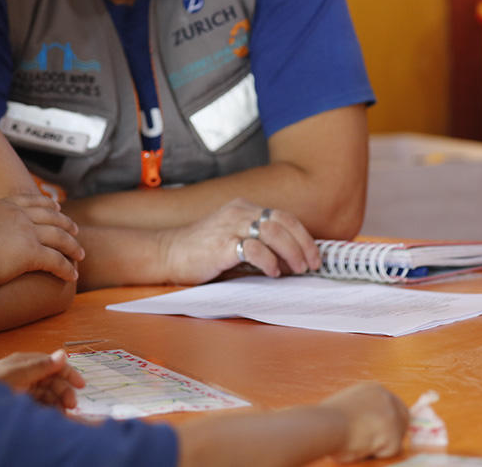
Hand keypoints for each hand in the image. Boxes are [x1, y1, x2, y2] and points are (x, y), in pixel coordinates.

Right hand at [0, 196, 82, 286]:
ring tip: (80, 254)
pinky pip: (56, 260)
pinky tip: (73, 276)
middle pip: (50, 216)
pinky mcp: (31, 253)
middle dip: (66, 223)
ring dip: (72, 246)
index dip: (46, 203)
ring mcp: (26, 232)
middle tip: (75, 229)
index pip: (30, 200)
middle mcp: (17, 215)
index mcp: (2, 206)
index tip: (57, 207)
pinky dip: (67, 268)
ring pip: (59, 237)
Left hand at [0, 349, 84, 409]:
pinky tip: (53, 416)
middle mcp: (25, 374)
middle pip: (52, 380)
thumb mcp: (16, 375)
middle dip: (63, 391)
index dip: (68, 372)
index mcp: (24, 362)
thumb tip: (63, 354)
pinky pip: (39, 405)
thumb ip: (40, 366)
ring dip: (57, 402)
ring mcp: (22, 390)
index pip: (52, 363)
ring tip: (62, 414)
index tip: (81, 385)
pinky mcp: (19, 404)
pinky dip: (48, 410)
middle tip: (71, 405)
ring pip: (47, 394)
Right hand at [161, 198, 321, 284]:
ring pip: (273, 232)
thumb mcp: (234, 242)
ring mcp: (230, 226)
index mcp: (243, 208)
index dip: (303, 236)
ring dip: (291, 253)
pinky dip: (269, 261)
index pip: (284, 216)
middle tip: (310, 265)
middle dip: (303, 245)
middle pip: (283, 222)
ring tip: (296, 270)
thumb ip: (260, 246)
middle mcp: (239, 212)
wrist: (167, 254)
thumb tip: (292, 262)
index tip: (313, 256)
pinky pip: (254, 248)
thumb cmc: (201, 253)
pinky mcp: (222, 245)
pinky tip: (272, 273)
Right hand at [321, 382, 408, 461]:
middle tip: (379, 444)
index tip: (384, 434)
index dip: (392, 422)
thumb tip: (373, 425)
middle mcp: (385, 396)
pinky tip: (363, 447)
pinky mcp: (393, 429)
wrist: (324, 426)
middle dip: (395, 433)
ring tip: (361, 443)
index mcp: (374, 389)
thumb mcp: (349, 405)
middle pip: (404, 418)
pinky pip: (392, 449)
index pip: (395, 405)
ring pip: (398, 435)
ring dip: (383, 443)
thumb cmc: (328, 421)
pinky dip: (379, 454)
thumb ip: (365, 410)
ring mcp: (391, 412)